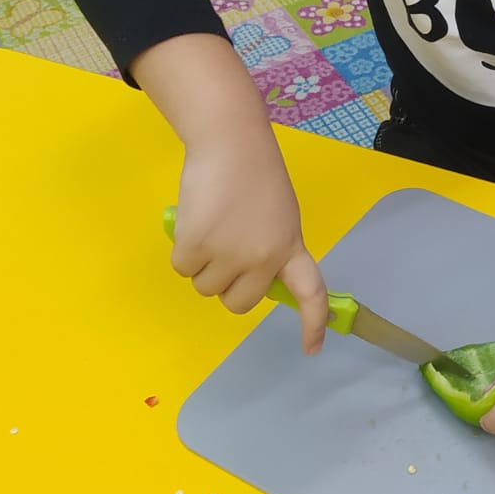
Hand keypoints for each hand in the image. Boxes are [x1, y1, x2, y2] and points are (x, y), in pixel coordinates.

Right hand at [171, 132, 328, 354]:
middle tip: (224, 251)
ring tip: (212, 225)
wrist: (230, 143)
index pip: (310, 293)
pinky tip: (195, 221)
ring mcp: (229, 254)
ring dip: (202, 264)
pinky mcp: (196, 246)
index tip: (311, 350)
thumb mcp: (278, 216)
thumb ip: (270, 249)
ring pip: (205, 287)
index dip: (312, 323)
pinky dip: (183, 250)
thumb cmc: (255, 175)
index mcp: (290, 247)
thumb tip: (246, 276)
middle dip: (227, 285)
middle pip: (238, 303)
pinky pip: (183, 269)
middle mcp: (264, 258)